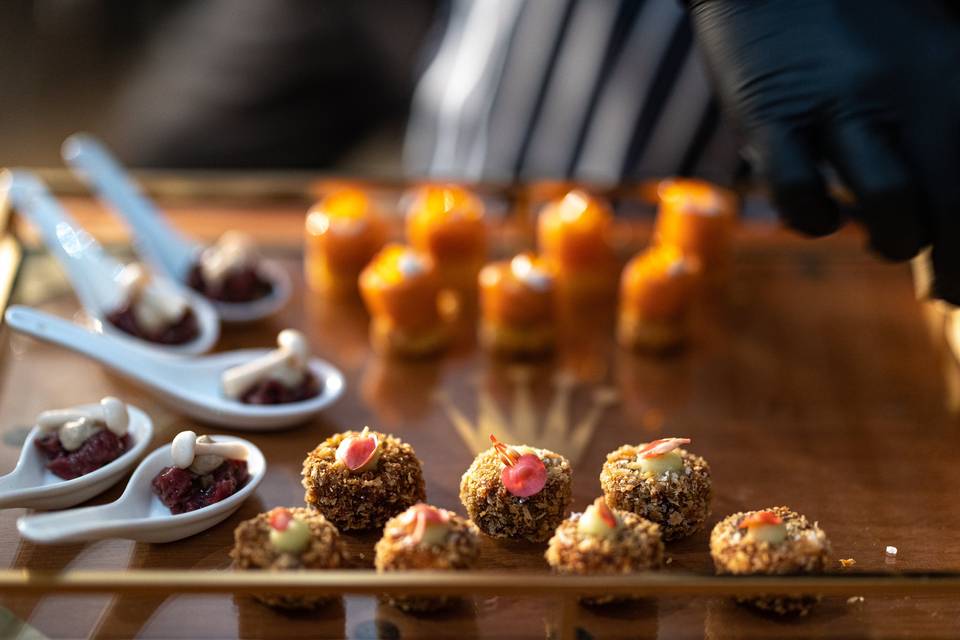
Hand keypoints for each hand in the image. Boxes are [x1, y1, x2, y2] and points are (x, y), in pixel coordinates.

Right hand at [690, 0, 959, 301]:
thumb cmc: (853, 23)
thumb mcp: (925, 56)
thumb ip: (943, 122)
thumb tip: (947, 205)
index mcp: (953, 78)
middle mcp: (909, 90)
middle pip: (954, 205)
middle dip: (954, 269)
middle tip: (943, 291)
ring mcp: (839, 103)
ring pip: (894, 205)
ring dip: (895, 242)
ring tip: (889, 242)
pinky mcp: (773, 115)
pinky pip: (800, 195)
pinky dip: (813, 219)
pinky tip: (820, 212)